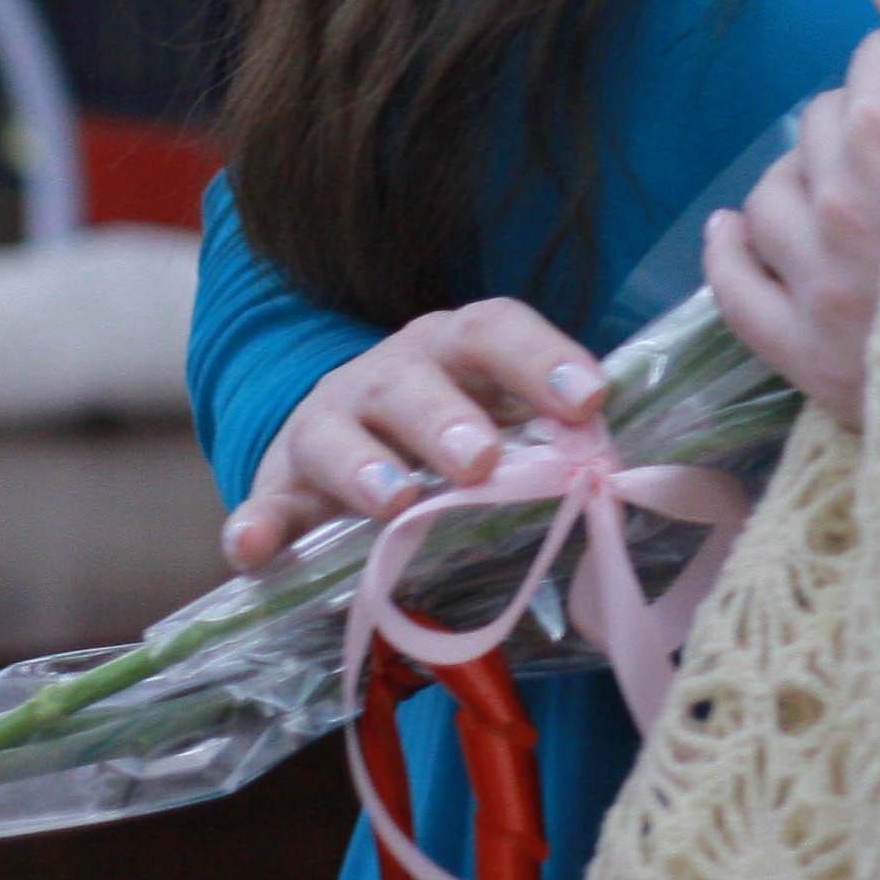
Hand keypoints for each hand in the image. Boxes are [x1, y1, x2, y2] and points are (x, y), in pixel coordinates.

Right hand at [222, 296, 607, 570]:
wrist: (347, 436)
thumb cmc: (451, 432)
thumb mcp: (500, 422)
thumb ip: (552, 447)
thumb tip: (626, 481)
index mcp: (454, 350)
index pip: (496, 331)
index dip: (543, 359)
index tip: (590, 400)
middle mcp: (388, 375)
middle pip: (413, 381)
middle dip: (449, 418)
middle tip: (483, 461)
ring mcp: (327, 425)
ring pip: (336, 431)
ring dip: (364, 465)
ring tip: (392, 500)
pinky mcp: (279, 483)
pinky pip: (263, 500)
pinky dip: (256, 524)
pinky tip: (252, 549)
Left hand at [701, 0, 879, 426]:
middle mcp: (842, 200)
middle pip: (824, 117)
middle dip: (870, 116)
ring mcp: (820, 284)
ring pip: (773, 190)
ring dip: (809, 176)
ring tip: (857, 189)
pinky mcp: (813, 357)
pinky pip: (735, 287)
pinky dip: (733, 249)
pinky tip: (742, 230)